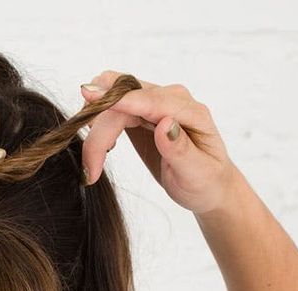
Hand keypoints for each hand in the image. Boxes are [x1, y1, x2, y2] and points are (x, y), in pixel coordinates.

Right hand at [78, 73, 239, 214]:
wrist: (208, 185)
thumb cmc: (205, 181)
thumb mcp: (197, 173)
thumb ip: (181, 149)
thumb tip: (165, 123)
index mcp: (190, 112)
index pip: (149, 100)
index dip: (119, 99)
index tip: (90, 98)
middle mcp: (171, 100)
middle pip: (124, 100)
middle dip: (100, 131)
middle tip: (89, 171)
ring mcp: (155, 104)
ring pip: (114, 102)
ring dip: (95, 129)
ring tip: (92, 164)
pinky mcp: (141, 113)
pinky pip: (114, 108)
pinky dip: (99, 124)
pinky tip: (101, 148)